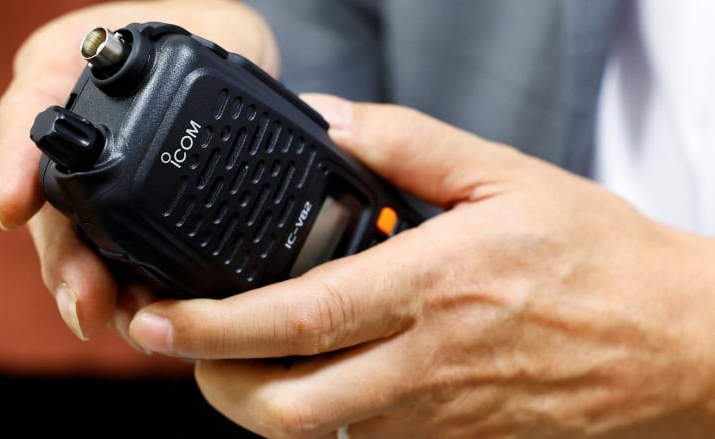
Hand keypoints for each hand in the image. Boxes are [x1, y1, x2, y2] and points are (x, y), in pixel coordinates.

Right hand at [0, 0, 278, 340]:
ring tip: (119, 318)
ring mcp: (105, 180)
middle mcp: (79, 139)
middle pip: (53, 212)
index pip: (26, 123)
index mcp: (63, 80)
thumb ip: (130, 60)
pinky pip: (126, 257)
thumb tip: (97, 123)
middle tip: (86, 302)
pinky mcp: (140, 211)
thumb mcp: (174, 30)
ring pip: (85, 246)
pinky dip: (132, 289)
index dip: (16, 167)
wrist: (239, 56)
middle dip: (66, 262)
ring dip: (97, 288)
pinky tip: (145, 312)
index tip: (12, 207)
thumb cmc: (204, 29)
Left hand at [126, 94, 714, 437]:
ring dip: (252, 395)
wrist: (671, 342)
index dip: (214, 326)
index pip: (298, 318)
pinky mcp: (448, 434)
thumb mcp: (506, 175)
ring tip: (229, 349)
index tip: (160, 316)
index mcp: (435, 287)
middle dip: (209, 382)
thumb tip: (332, 120)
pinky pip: (356, 434)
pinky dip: (309, 404)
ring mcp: (434, 411)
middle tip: (178, 340)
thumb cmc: (598, 258)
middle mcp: (425, 362)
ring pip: (311, 430)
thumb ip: (407, 143)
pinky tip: (305, 363)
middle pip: (283, 405)